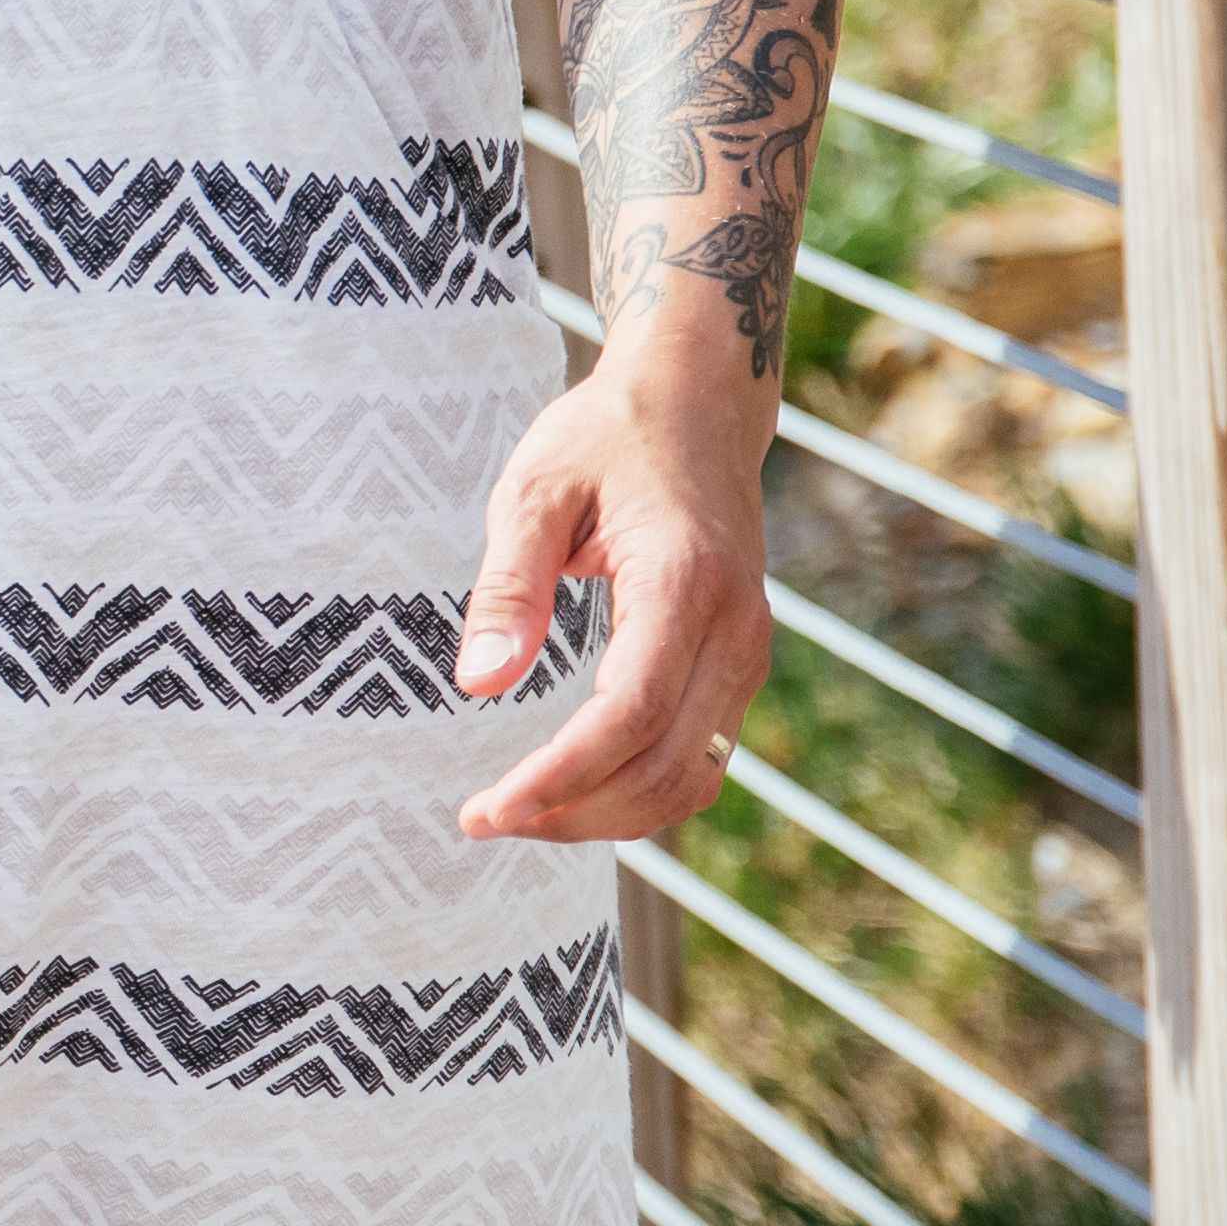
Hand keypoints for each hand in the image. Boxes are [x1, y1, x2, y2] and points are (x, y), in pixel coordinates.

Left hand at [452, 332, 771, 840]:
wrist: (695, 404)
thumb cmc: (603, 437)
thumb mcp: (533, 491)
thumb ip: (507, 587)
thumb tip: (479, 683)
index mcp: (685, 583)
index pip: (628, 714)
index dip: (559, 778)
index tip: (487, 811)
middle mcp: (735, 630)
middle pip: (668, 766)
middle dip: (575, 812)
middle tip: (481, 821)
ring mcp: (748, 652)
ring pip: (695, 777)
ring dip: (610, 815)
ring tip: (519, 815)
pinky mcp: (739, 664)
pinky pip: (702, 755)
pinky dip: (642, 791)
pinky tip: (573, 790)